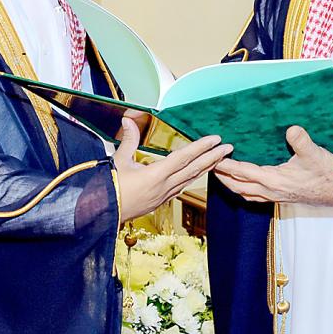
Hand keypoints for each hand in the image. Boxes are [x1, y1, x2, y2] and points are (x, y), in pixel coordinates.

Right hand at [113, 118, 232, 222]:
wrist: (104, 213)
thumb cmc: (109, 188)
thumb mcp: (119, 161)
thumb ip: (129, 140)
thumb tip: (129, 120)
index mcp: (156, 175)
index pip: (184, 157)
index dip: (201, 147)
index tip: (216, 140)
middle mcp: (164, 186)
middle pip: (194, 169)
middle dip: (213, 158)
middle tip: (228, 148)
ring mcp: (164, 196)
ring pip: (190, 179)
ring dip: (206, 168)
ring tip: (219, 158)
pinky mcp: (160, 201)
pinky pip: (182, 187)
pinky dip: (193, 178)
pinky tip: (198, 174)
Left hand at [214, 126, 332, 207]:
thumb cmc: (328, 173)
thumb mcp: (315, 154)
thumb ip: (301, 141)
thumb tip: (291, 129)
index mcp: (274, 180)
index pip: (243, 173)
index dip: (226, 164)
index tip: (213, 156)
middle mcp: (271, 191)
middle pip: (237, 186)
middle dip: (221, 176)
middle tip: (208, 164)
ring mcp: (276, 196)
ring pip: (244, 193)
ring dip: (230, 184)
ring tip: (220, 173)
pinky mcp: (281, 196)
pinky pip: (254, 196)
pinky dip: (243, 188)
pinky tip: (244, 182)